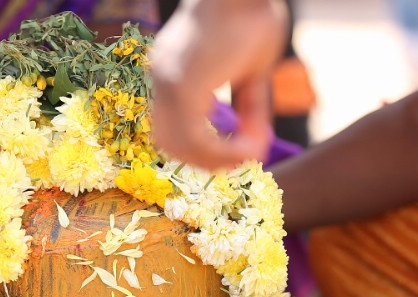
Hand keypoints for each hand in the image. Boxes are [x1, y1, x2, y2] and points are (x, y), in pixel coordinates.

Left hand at [149, 0, 287, 168]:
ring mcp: (167, 81)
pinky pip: (195, 138)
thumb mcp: (254, 69)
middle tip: (241, 159)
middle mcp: (162, 78)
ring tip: (249, 151)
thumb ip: (250, 105)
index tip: (239, 151)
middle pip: (169, 143)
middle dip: (204, 160)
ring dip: (214, 159)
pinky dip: (222, 151)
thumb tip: (255, 145)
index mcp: (172, 73)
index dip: (203, 150)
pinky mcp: (181, 85)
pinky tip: (249, 146)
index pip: (172, 130)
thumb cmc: (253, 12)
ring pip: (179, 146)